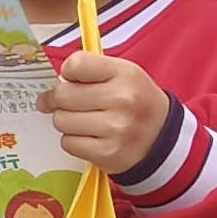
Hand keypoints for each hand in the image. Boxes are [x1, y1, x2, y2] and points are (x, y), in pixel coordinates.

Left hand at [40, 49, 171, 175]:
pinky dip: (73, 140)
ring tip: (84, 120)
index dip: (68, 72)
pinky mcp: (107, 153)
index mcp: (125, 74)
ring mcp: (115, 129)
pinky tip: (90, 137)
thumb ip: (90, 70)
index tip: (72, 79)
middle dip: (60, 99)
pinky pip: (68, 143)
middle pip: (62, 95)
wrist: (161, 137)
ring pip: (61, 121)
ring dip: (67, 121)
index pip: (75, 64)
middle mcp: (122, 100)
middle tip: (68, 102)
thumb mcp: (123, 74)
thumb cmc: (135, 101)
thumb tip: (55, 82)